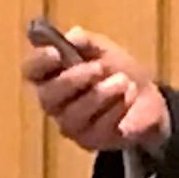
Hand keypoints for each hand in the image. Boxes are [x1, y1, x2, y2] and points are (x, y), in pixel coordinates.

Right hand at [20, 27, 170, 152]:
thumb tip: (71, 36)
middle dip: (73, 80)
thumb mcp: (103, 48)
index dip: (39, 62)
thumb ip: (86, 41)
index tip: (55, 52)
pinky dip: (117, 108)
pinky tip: (129, 96)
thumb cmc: (117, 70)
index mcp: (50, 75)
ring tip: (124, 81)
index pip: (31, 70)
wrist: (147, 98)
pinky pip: (98, 127)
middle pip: (47, 96)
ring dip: (102, 94)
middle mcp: (54, 103)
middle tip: (99, 68)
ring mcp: (70, 125)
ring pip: (74, 114)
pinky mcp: (90, 141)